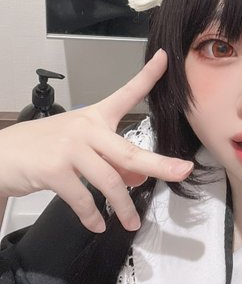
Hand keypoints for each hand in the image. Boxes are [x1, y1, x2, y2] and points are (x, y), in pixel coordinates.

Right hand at [0, 50, 192, 232]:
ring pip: (110, 181)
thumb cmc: (45, 147)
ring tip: (131, 222)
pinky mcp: (55, 170)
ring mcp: (70, 148)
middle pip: (130, 150)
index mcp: (95, 116)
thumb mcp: (81, 147)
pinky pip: (83, 198)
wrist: (3, 154)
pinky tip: (98, 224)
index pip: (126, 93)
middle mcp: (86, 128)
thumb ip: (111, 161)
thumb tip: (137, 181)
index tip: (164, 59)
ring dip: (123, 206)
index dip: (147, 76)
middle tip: (182, 172)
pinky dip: (93, 216)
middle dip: (160, 164)